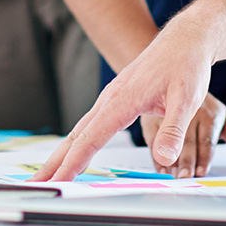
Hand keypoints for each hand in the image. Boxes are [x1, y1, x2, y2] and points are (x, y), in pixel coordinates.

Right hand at [34, 20, 225, 180]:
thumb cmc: (185, 65)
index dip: (74, 162)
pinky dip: (77, 142)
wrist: (185, 40)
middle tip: (37, 184)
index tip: (60, 181)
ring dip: (63, 153)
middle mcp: (110, 99)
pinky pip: (90, 124)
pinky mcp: (116, 100)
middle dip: (55, 161)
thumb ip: (174, 129)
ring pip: (80, 130)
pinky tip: (75, 153)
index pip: (92, 138)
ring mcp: (111, 98)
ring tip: (49, 175)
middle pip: (76, 136)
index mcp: (123, 99)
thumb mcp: (187, 98)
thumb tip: (165, 158)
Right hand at [137, 94, 225, 177]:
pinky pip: (153, 138)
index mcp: (209, 113)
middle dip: (186, 162)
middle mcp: (189, 112)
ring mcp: (167, 113)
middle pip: (187, 141)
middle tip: (185, 177)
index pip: (206, 140)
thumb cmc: (202, 98)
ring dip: (170, 161)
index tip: (202, 172)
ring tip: (172, 175)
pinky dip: (156, 154)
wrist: (179, 62)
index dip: (204, 157)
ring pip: (168, 140)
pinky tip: (160, 167)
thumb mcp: (220, 112)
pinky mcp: (151, 117)